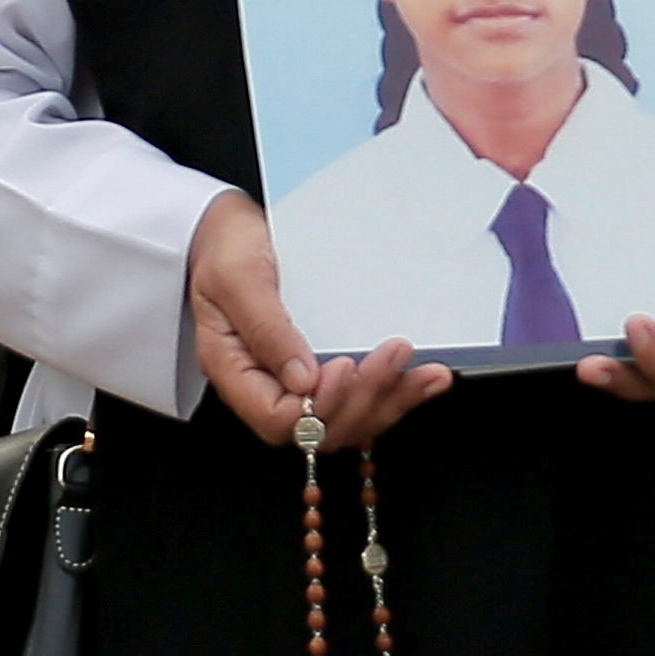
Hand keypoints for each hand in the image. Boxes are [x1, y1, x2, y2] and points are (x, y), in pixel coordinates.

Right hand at [185, 194, 452, 448]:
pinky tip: (425, 377)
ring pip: (347, 418)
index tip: (343, 367)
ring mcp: (296, 380)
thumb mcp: (236, 278)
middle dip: (364, 398)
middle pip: (320, 427)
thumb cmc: (225, 249)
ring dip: (391, 400)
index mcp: (234, 370)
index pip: (277, 419)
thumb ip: (266, 329)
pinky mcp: (322, 368)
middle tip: (396, 356)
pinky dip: (395, 391)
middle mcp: (266, 385)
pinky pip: (359, 395)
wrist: (229, 227)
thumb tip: (304, 379)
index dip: (317, 406)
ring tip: (429, 375)